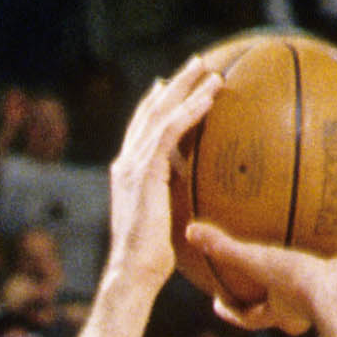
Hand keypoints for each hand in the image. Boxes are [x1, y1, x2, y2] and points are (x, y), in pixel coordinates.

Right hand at [100, 59, 224, 302]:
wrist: (134, 271)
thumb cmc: (152, 260)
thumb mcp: (165, 222)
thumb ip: (174, 202)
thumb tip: (196, 198)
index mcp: (128, 173)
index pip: (141, 129)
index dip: (155, 104)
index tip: (170, 86)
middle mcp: (127, 162)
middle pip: (150, 111)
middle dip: (175, 85)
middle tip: (197, 64)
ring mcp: (133, 165)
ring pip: (161, 114)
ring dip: (188, 90)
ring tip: (210, 73)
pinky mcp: (145, 171)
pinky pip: (170, 132)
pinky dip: (189, 112)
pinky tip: (208, 100)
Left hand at [183, 224, 336, 336]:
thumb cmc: (302, 282)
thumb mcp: (258, 262)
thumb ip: (225, 248)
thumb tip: (190, 231)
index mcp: (280, 312)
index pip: (249, 317)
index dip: (232, 311)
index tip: (218, 303)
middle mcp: (303, 312)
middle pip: (282, 311)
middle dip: (271, 299)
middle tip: (261, 282)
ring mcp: (328, 299)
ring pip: (312, 291)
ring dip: (307, 274)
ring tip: (304, 248)